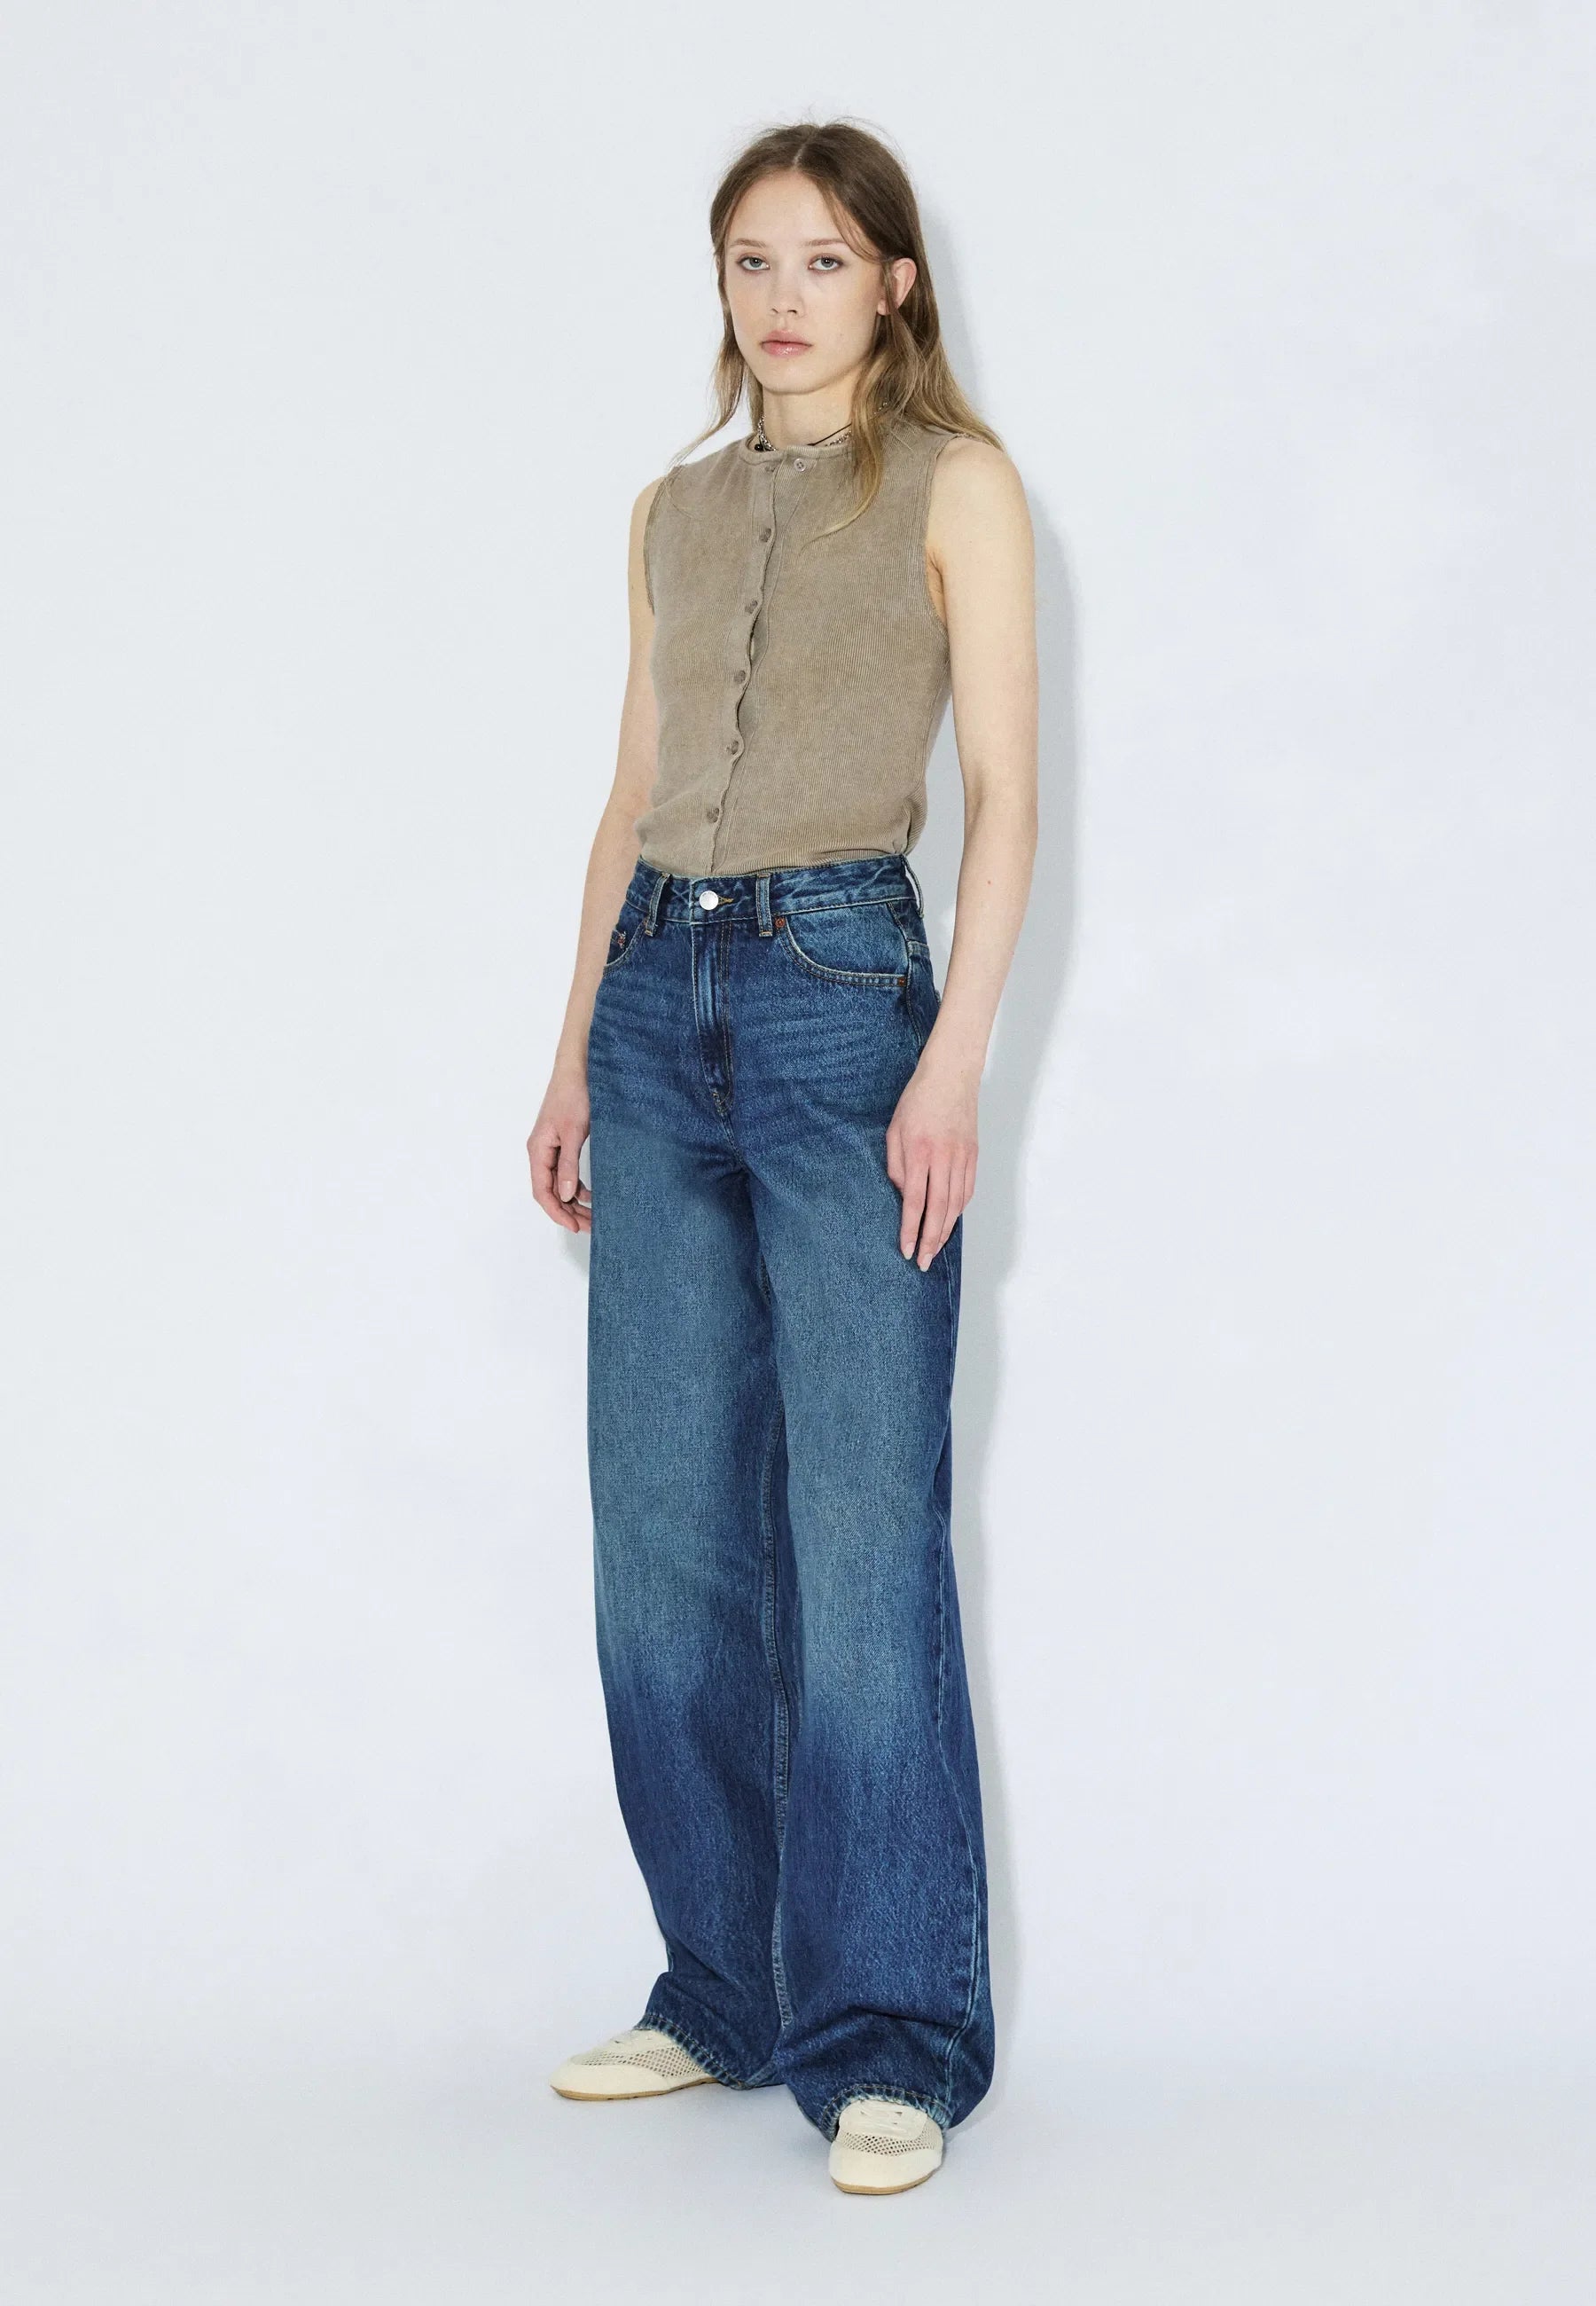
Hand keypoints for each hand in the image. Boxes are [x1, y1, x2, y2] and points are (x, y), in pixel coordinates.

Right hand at [528, 1066, 592, 1233]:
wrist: (578, 1068)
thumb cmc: (574, 1094)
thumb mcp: (574, 1132)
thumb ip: (569, 1164)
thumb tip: (567, 1194)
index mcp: (538, 1150)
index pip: (542, 1192)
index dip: (557, 1212)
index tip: (574, 1227)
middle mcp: (540, 1151)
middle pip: (550, 1191)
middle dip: (568, 1211)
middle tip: (590, 1226)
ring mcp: (550, 1148)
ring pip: (558, 1184)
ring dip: (573, 1201)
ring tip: (592, 1215)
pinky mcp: (562, 1142)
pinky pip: (564, 1172)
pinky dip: (576, 1186)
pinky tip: (590, 1194)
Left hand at [886, 1052, 977, 1268]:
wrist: (951, 1077)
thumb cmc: (918, 1101)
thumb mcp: (894, 1131)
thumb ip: (896, 1165)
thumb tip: (902, 1194)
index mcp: (920, 1152)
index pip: (915, 1201)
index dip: (910, 1229)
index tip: (905, 1249)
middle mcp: (944, 1159)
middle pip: (939, 1210)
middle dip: (929, 1240)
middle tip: (922, 1261)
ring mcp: (962, 1158)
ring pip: (956, 1204)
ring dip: (945, 1230)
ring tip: (934, 1249)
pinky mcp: (973, 1155)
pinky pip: (967, 1190)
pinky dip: (959, 1210)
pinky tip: (950, 1222)